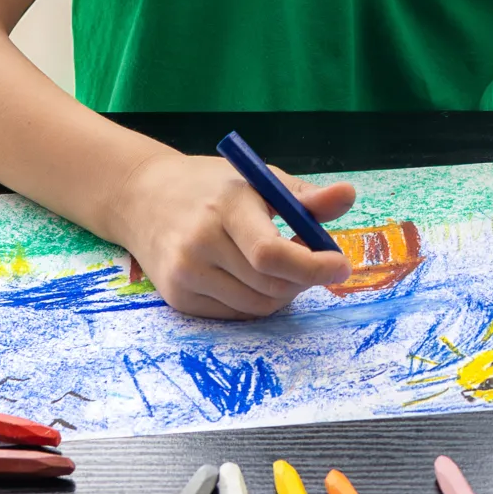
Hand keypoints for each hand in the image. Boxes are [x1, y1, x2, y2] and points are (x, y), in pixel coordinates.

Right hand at [110, 153, 357, 319]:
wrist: (142, 197)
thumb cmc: (212, 186)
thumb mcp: (259, 179)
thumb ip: (305, 197)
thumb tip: (349, 195)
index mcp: (226, 206)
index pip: (272, 253)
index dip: (312, 266)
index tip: (341, 265)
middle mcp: (200, 242)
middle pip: (269, 284)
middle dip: (303, 279)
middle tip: (316, 263)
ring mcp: (185, 273)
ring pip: (257, 305)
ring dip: (283, 293)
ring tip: (283, 266)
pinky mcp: (178, 297)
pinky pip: (235, 314)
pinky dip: (256, 301)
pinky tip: (252, 277)